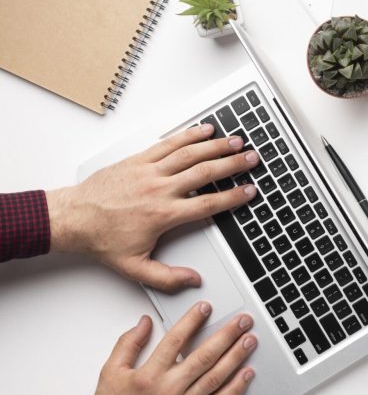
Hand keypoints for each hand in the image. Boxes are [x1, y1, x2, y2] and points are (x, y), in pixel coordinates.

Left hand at [47, 124, 258, 290]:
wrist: (72, 218)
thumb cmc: (101, 239)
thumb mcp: (134, 267)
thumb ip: (167, 277)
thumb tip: (193, 280)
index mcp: (163, 214)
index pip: (207, 203)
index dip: (232, 197)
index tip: (249, 191)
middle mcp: (159, 189)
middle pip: (205, 172)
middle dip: (233, 165)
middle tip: (252, 159)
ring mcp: (148, 171)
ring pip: (189, 154)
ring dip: (216, 146)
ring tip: (236, 141)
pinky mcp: (137, 160)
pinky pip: (167, 144)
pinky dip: (188, 135)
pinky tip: (204, 130)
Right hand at [97, 302, 255, 393]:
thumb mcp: (111, 375)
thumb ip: (127, 345)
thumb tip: (144, 322)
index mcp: (148, 377)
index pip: (175, 341)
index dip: (192, 321)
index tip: (205, 307)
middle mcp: (169, 391)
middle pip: (203, 357)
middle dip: (226, 336)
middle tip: (242, 321)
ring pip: (215, 378)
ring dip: (236, 358)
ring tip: (249, 340)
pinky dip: (236, 387)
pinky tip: (247, 373)